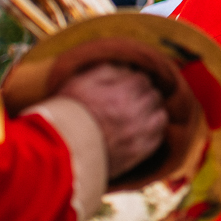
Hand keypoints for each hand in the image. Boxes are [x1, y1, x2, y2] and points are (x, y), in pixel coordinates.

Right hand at [55, 62, 168, 176]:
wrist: (59, 151)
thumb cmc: (67, 114)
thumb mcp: (80, 81)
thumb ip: (108, 70)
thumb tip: (128, 68)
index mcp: (122, 93)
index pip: (143, 79)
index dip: (134, 80)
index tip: (126, 85)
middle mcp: (135, 113)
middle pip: (154, 96)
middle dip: (144, 94)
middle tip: (131, 99)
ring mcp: (139, 134)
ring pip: (160, 116)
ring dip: (153, 112)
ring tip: (139, 114)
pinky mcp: (138, 153)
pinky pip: (158, 137)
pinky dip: (154, 131)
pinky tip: (142, 129)